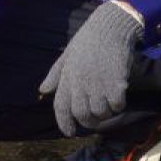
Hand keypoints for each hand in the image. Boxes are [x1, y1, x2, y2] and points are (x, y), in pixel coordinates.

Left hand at [38, 1, 142, 135]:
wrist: (110, 28)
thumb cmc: (87, 41)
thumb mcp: (66, 56)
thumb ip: (55, 75)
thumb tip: (42, 90)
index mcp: (67, 77)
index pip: (61, 107)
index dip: (64, 123)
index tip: (69, 132)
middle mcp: (81, 84)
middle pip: (82, 115)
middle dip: (88, 122)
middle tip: (94, 120)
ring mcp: (98, 85)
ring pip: (100, 113)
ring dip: (105, 114)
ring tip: (107, 105)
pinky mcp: (116, 84)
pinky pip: (116, 105)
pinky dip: (118, 106)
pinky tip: (118, 97)